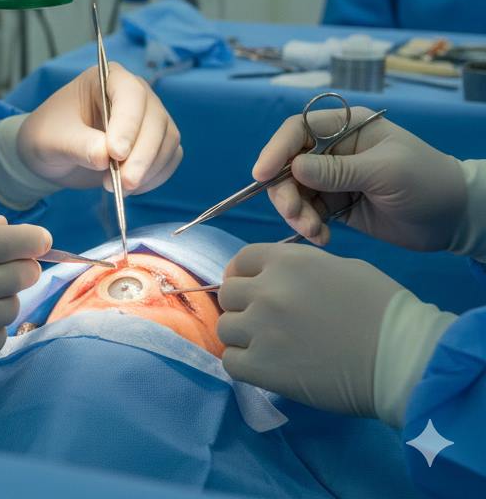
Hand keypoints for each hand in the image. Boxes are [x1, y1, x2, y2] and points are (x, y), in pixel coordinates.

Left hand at [16, 64, 181, 193]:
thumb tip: (105, 156)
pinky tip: (130, 187)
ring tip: (118, 188)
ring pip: (168, 140)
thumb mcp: (51, 140)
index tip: (116, 153)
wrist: (53, 155)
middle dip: (141, 155)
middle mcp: (134, 93)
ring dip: (149, 169)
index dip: (128, 123)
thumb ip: (78, 145)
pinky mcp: (156, 142)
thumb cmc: (48, 136)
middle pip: (155, 119)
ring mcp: (149, 117)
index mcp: (106, 78)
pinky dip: (155, 176)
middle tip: (122, 183)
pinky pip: (170, 158)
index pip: (129, 93)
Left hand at [218, 243, 403, 417]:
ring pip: (225, 328)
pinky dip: (244, 364)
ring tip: (267, 347)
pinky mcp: (263, 367)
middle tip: (265, 322)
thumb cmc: (383, 310)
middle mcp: (266, 290)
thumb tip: (279, 280)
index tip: (252, 290)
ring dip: (242, 337)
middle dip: (243, 306)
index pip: (241, 261)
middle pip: (228, 294)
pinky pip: (231, 362)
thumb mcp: (339, 268)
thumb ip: (299, 269)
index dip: (243, 275)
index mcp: (285, 261)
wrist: (401, 359)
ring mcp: (261, 328)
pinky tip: (266, 367)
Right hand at [254, 108, 467, 250]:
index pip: (298, 130)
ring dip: (297, 213)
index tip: (261, 175)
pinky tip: (323, 238)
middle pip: (288, 164)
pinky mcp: (335, 205)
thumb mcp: (385, 172)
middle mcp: (333, 150)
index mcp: (346, 128)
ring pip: (294, 191)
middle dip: (286, 191)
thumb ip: (339, 171)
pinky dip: (309, 226)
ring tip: (314, 232)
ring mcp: (333, 178)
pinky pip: (308, 213)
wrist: (455, 219)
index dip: (276, 149)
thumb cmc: (427, 181)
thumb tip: (294, 168)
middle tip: (296, 215)